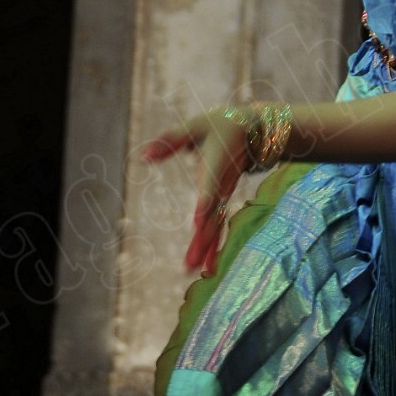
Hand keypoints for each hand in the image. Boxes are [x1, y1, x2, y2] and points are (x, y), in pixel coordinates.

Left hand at [141, 110, 251, 275]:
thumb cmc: (219, 125)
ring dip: (205, 249)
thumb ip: (170, 141)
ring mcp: (224, 196)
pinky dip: (213, 247)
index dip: (204, 202)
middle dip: (202, 239)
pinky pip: (218, 227)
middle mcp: (221, 186)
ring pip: (215, 226)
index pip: (210, 187)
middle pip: (212, 216)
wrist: (253, 130)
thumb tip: (142, 157)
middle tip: (189, 263)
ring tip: (192, 270)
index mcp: (215, 166)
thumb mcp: (195, 126)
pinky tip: (208, 268)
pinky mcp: (222, 202)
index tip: (198, 221)